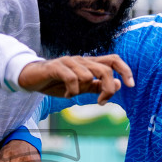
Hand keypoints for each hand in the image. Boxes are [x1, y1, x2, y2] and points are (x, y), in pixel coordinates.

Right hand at [17, 55, 133, 103]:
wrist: (32, 78)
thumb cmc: (57, 83)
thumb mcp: (81, 88)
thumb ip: (98, 86)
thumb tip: (118, 84)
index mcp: (90, 64)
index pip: (114, 60)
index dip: (125, 70)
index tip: (130, 85)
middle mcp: (82, 60)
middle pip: (105, 69)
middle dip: (108, 88)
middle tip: (101, 101)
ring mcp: (69, 62)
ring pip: (88, 75)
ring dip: (84, 89)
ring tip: (74, 95)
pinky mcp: (56, 67)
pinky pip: (72, 78)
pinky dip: (72, 90)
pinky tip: (67, 94)